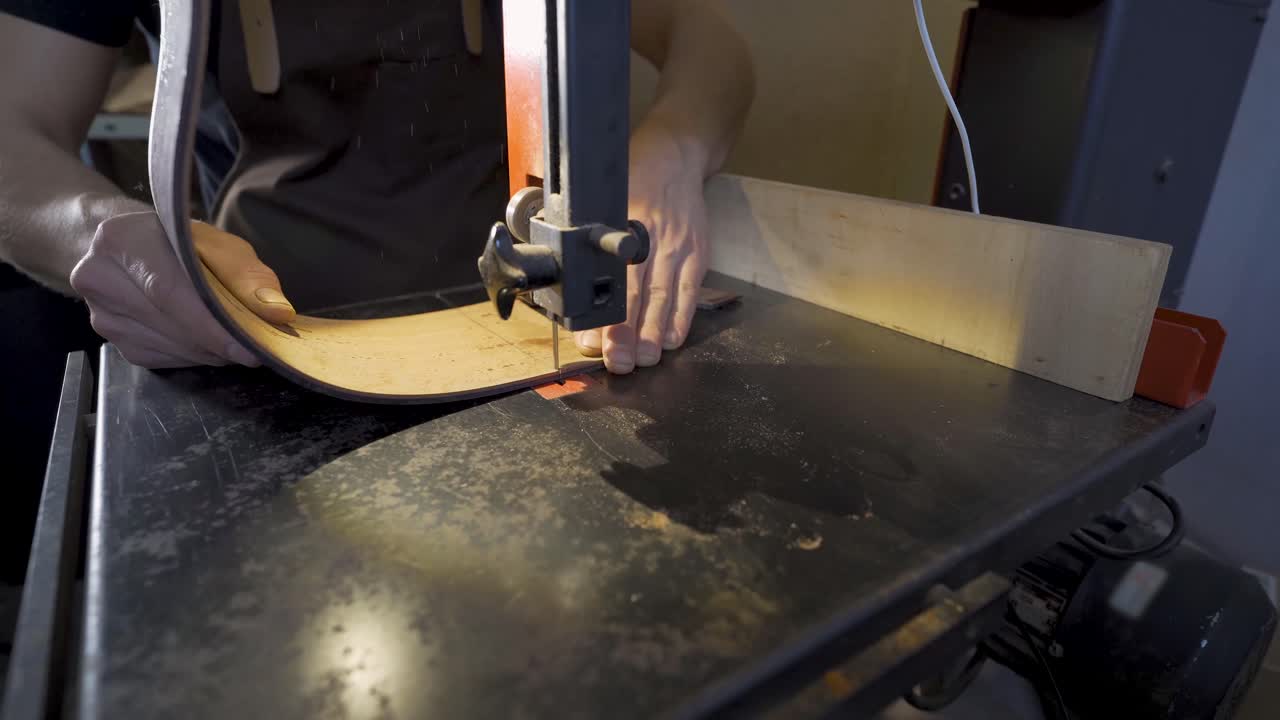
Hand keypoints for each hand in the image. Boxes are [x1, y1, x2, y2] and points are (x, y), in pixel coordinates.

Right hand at [70, 211, 295, 367]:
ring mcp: (101, 313)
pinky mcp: (112, 340)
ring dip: (208, 352)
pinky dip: (193, 356)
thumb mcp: (218, 245)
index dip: (210, 324)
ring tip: (234, 341)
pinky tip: (207, 343)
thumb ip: (248, 276)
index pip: (168, 291)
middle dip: (217, 342)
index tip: (247, 348)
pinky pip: (161, 359)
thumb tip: (277, 313)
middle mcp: (98, 277)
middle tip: (253, 348)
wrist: (132, 249)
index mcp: (120, 240)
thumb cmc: (180, 243)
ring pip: (167, 347)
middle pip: (168, 323)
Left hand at [574, 126, 709, 372]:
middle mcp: (650, 238)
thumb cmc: (633, 178)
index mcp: (621, 226)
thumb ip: (586, 235)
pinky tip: (671, 341)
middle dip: (627, 335)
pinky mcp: (698, 253)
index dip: (602, 315)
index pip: (610, 280)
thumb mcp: (600, 199)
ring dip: (653, 335)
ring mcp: (678, 247)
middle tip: (618, 363)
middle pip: (638, 295)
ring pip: (664, 298)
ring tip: (644, 361)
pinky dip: (681, 319)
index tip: (590, 342)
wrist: (675, 155)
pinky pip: (690, 292)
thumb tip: (565, 279)